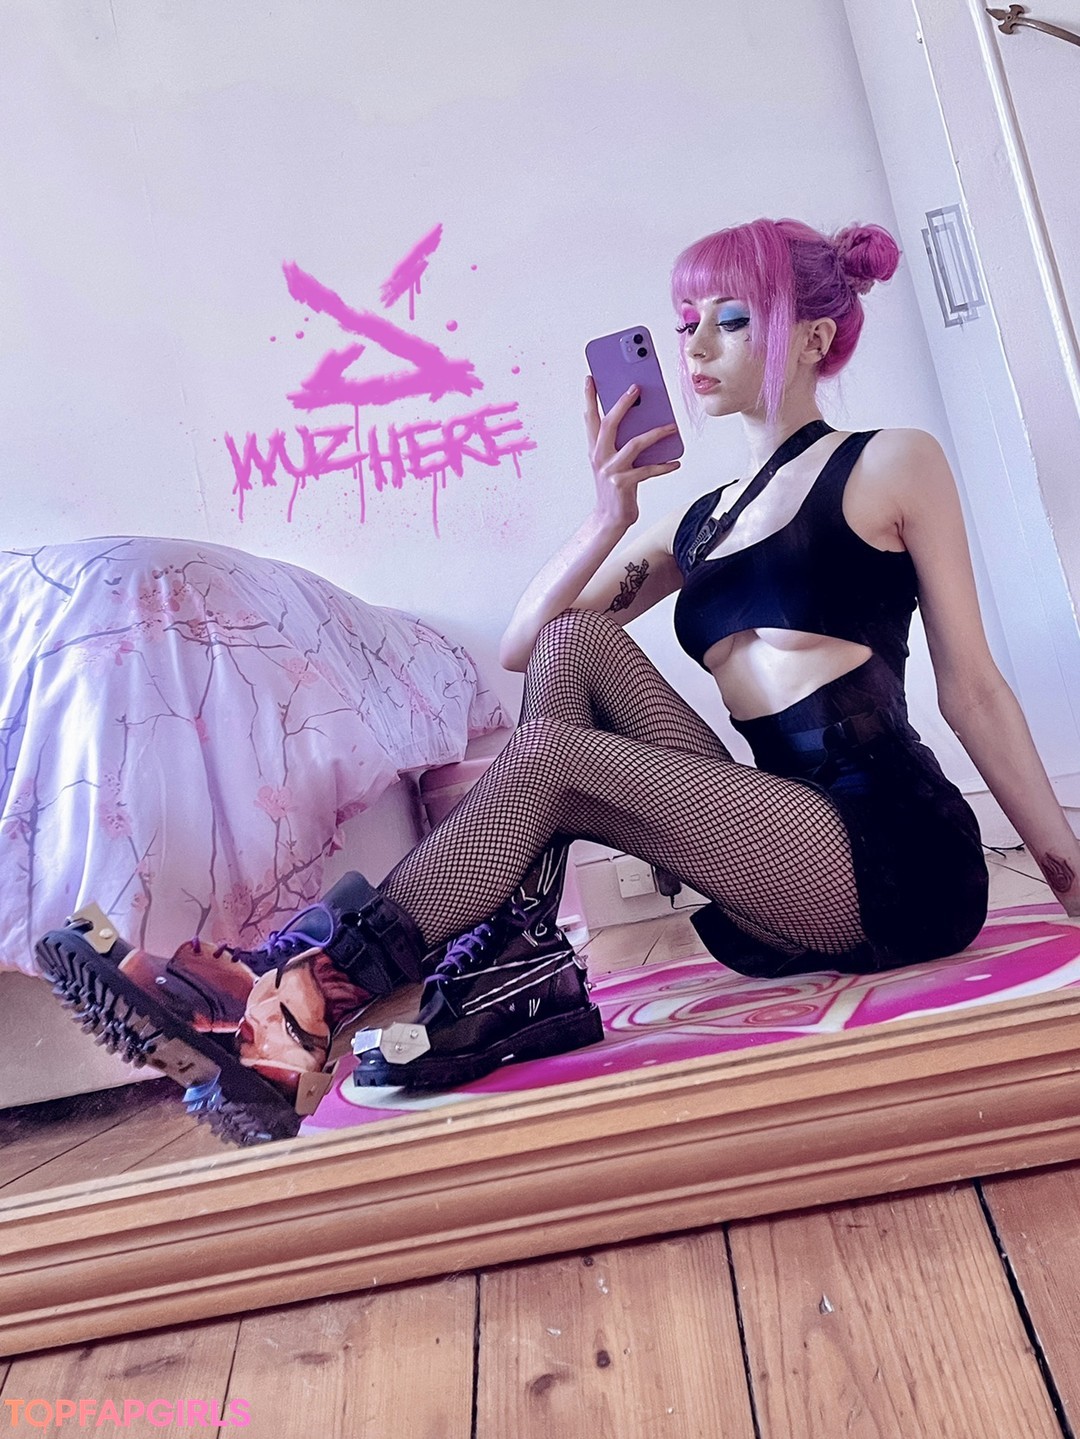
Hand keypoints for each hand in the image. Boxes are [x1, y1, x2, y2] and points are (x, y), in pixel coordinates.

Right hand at [584, 376, 680, 530]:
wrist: (609, 518)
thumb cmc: (615, 487)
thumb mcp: (612, 461)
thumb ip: (621, 442)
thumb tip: (643, 420)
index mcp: (595, 449)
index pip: (590, 418)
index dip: (589, 398)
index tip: (591, 379)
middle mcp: (599, 457)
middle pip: (609, 424)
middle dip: (622, 403)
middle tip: (635, 388)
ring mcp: (611, 470)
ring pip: (634, 444)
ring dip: (655, 433)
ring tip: (671, 426)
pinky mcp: (623, 484)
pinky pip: (648, 470)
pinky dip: (663, 466)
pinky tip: (675, 462)